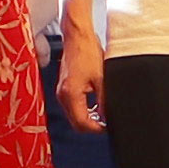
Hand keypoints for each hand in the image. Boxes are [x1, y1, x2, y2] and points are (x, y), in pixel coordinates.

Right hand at [58, 13, 108, 131]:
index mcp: (70, 93)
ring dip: (86, 118)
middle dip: (91, 126)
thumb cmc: (87, 52)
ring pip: (73, 116)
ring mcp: (60, 92)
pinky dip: (82, 110)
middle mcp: (62, 95)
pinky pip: (71, 107)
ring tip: (101, 116)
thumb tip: (107, 116)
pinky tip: (93, 106)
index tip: (107, 128)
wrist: (78, 38)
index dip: (96, 129)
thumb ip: (104, 100)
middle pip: (75, 123)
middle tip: (106, 124)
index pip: (81, 123)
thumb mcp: (102, 78)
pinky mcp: (63, 88)